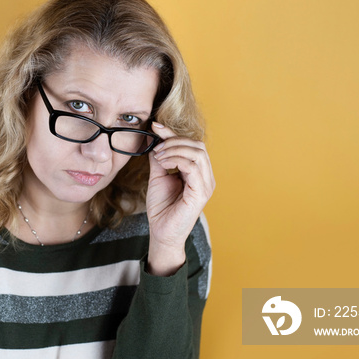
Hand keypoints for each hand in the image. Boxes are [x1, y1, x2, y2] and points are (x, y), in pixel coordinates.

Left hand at [146, 122, 214, 275]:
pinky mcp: (201, 193)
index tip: (155, 126)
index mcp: (198, 172)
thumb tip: (152, 137)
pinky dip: (176, 160)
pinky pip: (194, 167)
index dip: (173, 133)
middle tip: (157, 147)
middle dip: (175, 141)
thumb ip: (158, 157)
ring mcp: (206, 185)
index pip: (191, 145)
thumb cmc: (162, 207)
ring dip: (175, 150)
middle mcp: (206, 177)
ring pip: (197, 153)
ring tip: (159, 157)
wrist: (161, 232)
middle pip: (197, 145)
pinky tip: (163, 164)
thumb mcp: (158, 175)